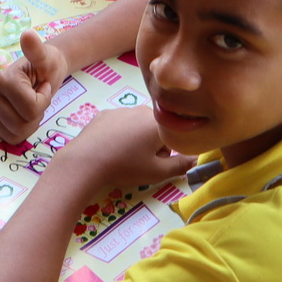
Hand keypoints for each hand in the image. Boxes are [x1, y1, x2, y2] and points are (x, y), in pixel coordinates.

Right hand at [0, 30, 68, 144]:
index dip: (44, 100)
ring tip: (31, 105)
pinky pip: (10, 139)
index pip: (31, 109)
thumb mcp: (46, 57)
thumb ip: (37, 49)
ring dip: (31, 122)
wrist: (43, 71)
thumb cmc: (46, 65)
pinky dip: (23, 130)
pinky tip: (24, 115)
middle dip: (37, 113)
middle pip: (22, 124)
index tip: (42, 85)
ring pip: (17, 134)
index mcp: (3, 80)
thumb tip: (27, 34)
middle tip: (37, 96)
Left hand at [48, 106, 194, 191]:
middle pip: (155, 128)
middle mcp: (141, 110)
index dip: (165, 152)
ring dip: (135, 138)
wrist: (85, 161)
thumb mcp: (157, 172)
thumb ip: (181, 165)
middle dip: (151, 144)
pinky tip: (109, 148)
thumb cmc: (125, 167)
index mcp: (157, 122)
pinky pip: (120, 124)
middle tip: (138, 161)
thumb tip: (196, 158)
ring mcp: (121, 109)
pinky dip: (118, 134)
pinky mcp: (104, 113)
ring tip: (121, 156)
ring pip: (137, 125)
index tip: (154, 162)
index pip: (172, 136)